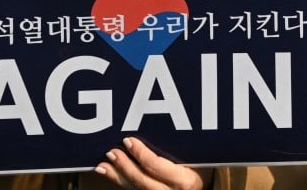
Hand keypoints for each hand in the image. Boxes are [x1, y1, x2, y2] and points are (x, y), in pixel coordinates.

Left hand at [95, 137, 212, 188]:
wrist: (203, 187)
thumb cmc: (202, 167)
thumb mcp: (198, 157)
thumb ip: (180, 147)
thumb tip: (158, 123)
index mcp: (185, 181)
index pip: (158, 167)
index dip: (141, 155)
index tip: (129, 141)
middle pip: (143, 182)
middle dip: (125, 166)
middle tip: (112, 151)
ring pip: (135, 189)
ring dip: (117, 176)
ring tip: (102, 165)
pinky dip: (120, 181)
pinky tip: (109, 172)